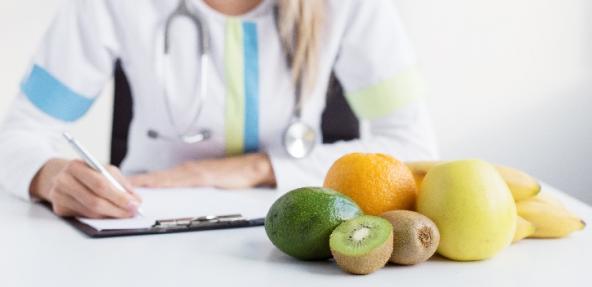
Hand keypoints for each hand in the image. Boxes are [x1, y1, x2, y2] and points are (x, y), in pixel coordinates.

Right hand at [30, 159, 141, 217]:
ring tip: (125, 214)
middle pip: (94, 201)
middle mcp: (63, 181)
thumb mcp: (105, 170)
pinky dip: (100, 217)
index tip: (134, 204)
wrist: (60, 175)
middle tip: (132, 212)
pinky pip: (84, 217)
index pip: (100, 184)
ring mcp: (58, 196)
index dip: (119, 196)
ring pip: (90, 212)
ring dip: (111, 215)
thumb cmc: (88, 172)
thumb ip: (121, 184)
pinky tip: (109, 214)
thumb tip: (136, 201)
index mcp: (76, 166)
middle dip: (117, 209)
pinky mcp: (59, 209)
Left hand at [129, 153, 275, 188]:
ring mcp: (193, 172)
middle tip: (116, 184)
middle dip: (138, 181)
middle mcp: (186, 170)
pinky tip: (151, 184)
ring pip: (163, 178)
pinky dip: (161, 182)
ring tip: (126, 185)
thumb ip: (192, 185)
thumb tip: (176, 195)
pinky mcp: (201, 175)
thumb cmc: (233, 175)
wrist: (252, 167)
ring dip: (145, 182)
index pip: (159, 178)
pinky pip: (176, 180)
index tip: (123, 184)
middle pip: (157, 177)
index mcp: (187, 172)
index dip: (141, 181)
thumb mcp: (209, 181)